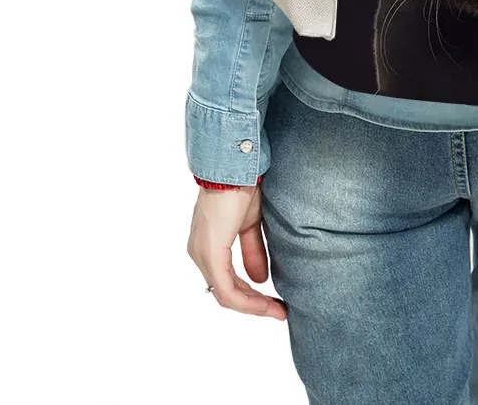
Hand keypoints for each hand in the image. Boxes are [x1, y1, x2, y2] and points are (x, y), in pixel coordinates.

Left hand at [186, 184, 287, 319]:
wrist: (238, 166)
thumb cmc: (243, 186)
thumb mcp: (250, 224)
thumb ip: (252, 251)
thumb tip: (260, 279)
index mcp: (207, 244)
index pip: (226, 281)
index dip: (250, 296)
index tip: (274, 303)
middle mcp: (199, 252)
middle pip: (225, 292)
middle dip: (254, 305)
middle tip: (278, 310)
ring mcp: (202, 254)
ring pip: (225, 294)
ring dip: (253, 305)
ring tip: (277, 310)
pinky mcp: (211, 253)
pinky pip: (226, 289)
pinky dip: (247, 300)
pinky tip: (265, 304)